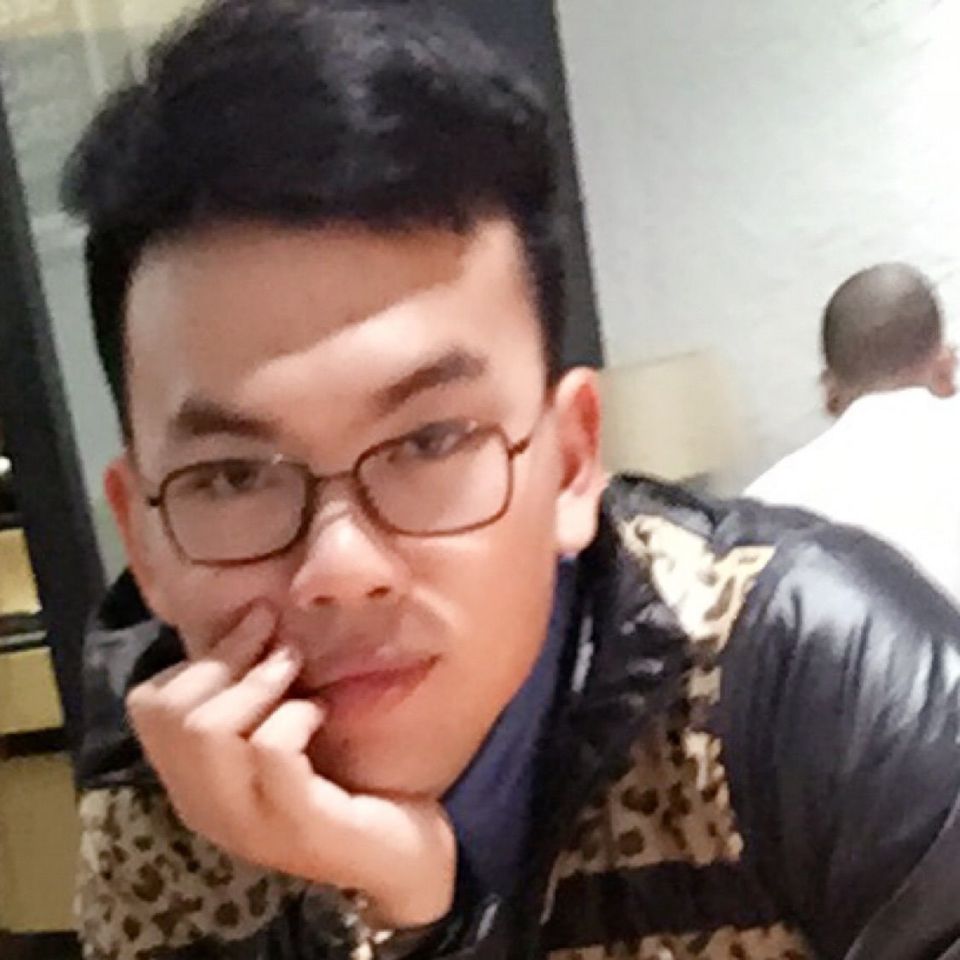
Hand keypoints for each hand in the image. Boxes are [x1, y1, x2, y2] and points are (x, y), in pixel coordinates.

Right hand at [126, 606, 455, 928]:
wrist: (403, 855)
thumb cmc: (342, 779)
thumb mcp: (283, 729)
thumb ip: (254, 691)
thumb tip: (257, 610)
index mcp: (193, 780)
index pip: (150, 707)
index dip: (200, 654)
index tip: (256, 623)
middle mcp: (205, 806)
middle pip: (173, 715)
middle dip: (230, 658)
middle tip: (282, 643)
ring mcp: (246, 822)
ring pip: (209, 731)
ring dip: (261, 683)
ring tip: (300, 671)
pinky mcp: (295, 826)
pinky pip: (270, 752)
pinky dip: (293, 717)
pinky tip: (320, 713)